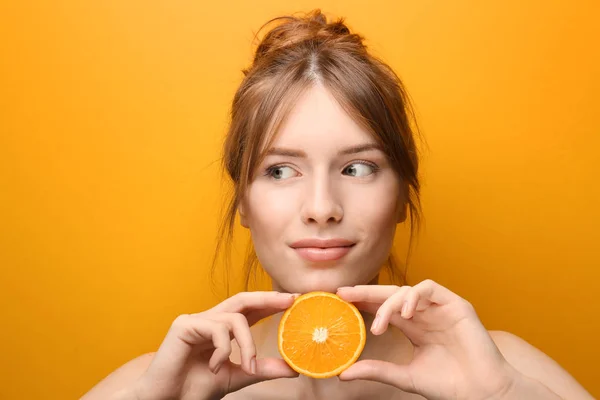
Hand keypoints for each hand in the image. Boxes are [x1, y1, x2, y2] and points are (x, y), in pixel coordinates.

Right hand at [132, 291, 298, 399]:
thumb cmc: (195, 388)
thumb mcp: (237, 377)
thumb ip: (261, 369)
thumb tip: (292, 368)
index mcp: (222, 329)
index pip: (250, 310)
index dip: (270, 303)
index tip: (294, 301)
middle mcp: (210, 320)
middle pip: (243, 300)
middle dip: (268, 298)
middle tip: (290, 300)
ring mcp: (197, 320)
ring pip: (235, 318)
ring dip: (248, 344)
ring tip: (248, 366)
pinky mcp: (184, 324)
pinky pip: (217, 329)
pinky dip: (224, 350)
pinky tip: (215, 366)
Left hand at [336, 280, 517, 399]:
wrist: (481, 393)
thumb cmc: (448, 385)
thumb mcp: (404, 376)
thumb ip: (377, 370)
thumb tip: (343, 374)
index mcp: (414, 327)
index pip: (383, 308)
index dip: (363, 302)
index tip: (339, 301)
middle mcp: (425, 314)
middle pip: (390, 295)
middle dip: (366, 292)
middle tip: (343, 293)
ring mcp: (440, 308)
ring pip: (407, 291)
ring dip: (389, 302)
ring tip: (380, 323)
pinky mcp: (456, 304)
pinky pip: (429, 289)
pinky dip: (413, 296)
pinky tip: (404, 313)